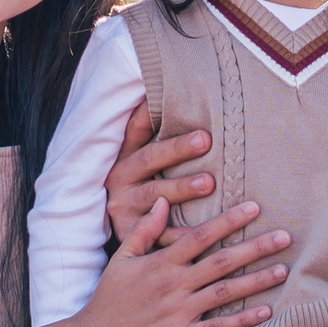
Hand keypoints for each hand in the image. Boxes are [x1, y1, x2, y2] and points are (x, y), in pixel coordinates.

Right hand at [70, 194, 292, 326]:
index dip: (228, 221)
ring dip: (257, 280)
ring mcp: (180, 312)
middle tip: (284, 236)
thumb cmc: (109, 299)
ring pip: (226, 292)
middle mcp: (174, 285)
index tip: (253, 208)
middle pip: (222, 261)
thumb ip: (144, 231)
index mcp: (160, 263)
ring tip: (283, 269)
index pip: (200, 236)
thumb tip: (163, 201)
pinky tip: (267, 311)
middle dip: (255, 247)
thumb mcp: (121, 260)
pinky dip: (243, 320)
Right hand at [104, 103, 215, 250]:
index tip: (202, 128)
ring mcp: (126, 212)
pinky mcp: (133, 239)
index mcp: (123, 161)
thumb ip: (143, 126)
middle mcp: (120, 185)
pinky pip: (161, 237)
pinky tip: (201, 233)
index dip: (166, 130)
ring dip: (181, 188)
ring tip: (209, 182)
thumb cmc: (136, 185)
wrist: (118, 240)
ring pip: (156, 198)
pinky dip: (180, 235)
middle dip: (177, 151)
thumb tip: (158, 86)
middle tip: (206, 140)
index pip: (143, 138)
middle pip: (150, 161)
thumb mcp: (134, 155)